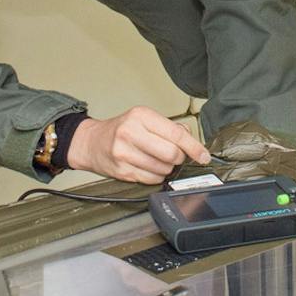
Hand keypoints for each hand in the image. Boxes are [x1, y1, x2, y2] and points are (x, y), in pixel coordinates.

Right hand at [68, 107, 210, 182]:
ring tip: (156, 159)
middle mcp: (131, 133)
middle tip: (173, 155)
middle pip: (171, 154)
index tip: (203, 156)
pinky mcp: (122, 171)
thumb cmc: (120, 129)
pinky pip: (151, 179)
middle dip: (178, 158)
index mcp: (140, 116)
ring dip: (167, 168)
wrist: (91, 142)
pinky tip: (148, 167)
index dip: (194, 147)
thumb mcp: (144, 119)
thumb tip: (191, 141)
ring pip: (163, 169)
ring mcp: (124, 153)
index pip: (175, 134)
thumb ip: (169, 128)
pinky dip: (156, 176)